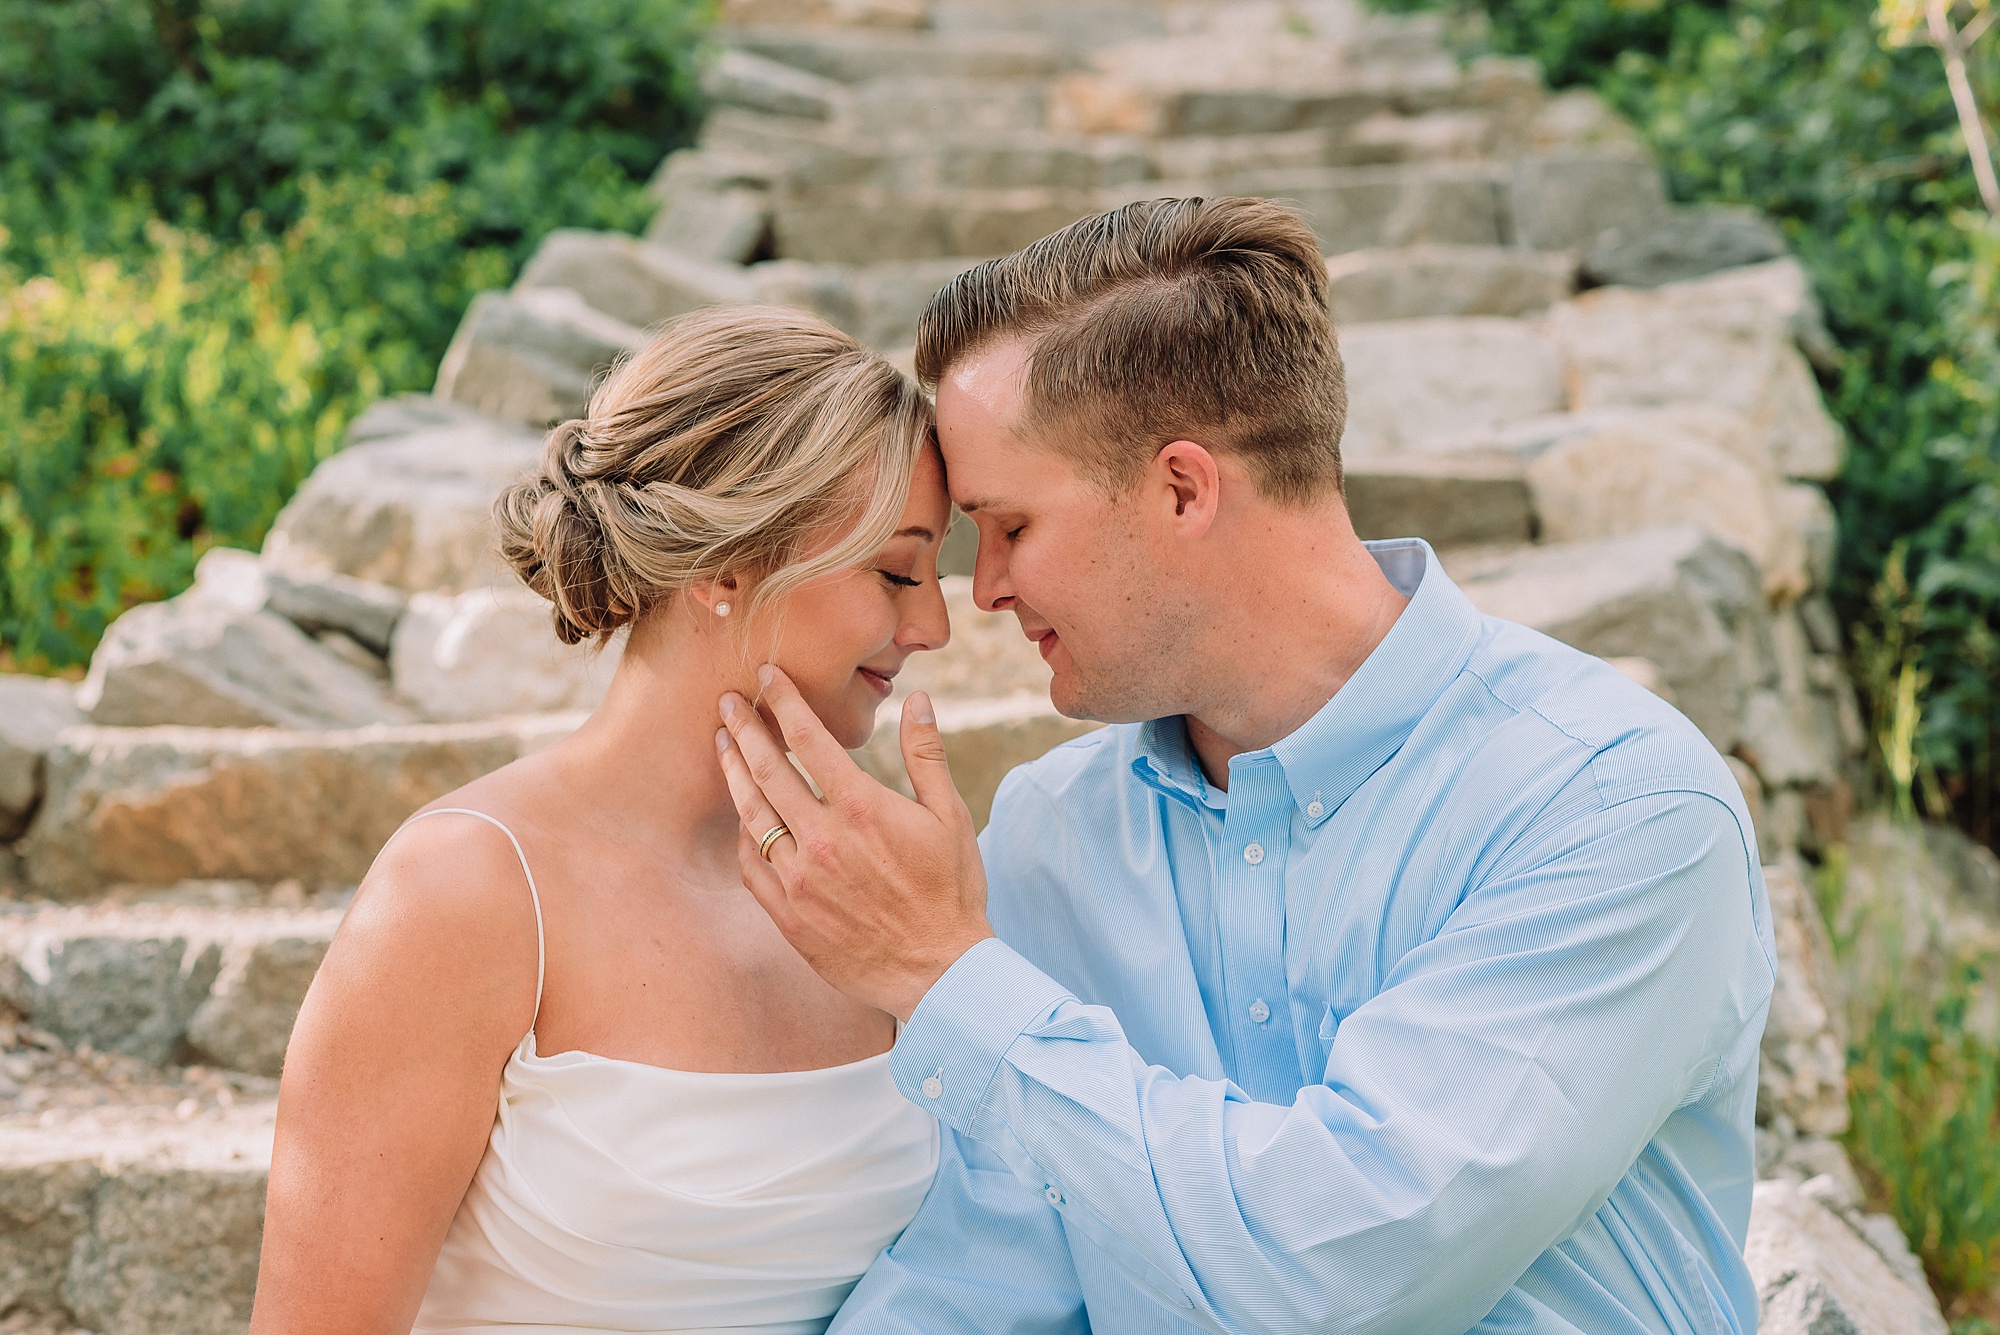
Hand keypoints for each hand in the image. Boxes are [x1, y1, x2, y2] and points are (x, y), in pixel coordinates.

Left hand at [716, 665, 994, 1020]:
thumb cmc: (952, 891)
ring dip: (734, 773)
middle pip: (767, 769)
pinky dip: (745, 833)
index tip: (768, 676)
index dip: (783, 700)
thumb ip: (927, 754)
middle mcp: (822, 838)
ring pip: (752, 814)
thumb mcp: (951, 816)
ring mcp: (800, 879)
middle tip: (727, 701)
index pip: (808, 737)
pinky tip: (744, 815)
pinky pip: (752, 865)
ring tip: (723, 746)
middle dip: (744, 728)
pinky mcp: (788, 915)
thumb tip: (918, 699)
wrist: (940, 972)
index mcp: (861, 806)